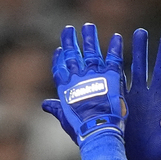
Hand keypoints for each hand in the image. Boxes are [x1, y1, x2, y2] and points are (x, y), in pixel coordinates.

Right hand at [41, 23, 125, 142]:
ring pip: (91, 51)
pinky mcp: (112, 76)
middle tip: (69, 29)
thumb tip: (44, 104)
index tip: (59, 49)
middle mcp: (78, 78)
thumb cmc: (81, 130)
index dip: (59, 58)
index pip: (59, 68)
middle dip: (70, 41)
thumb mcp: (65, 120)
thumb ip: (56, 108)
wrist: (99, 131)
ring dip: (90, 38)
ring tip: (89, 27)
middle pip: (73, 55)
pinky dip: (115, 46)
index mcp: (66, 88)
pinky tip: (116, 37)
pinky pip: (113, 57)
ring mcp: (95, 75)